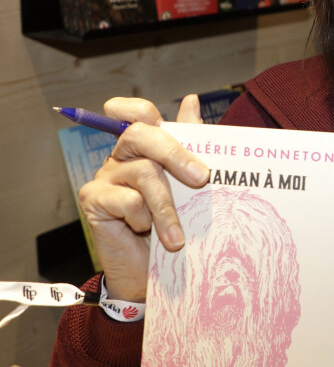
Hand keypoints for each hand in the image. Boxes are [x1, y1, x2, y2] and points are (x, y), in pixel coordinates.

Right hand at [78, 95, 208, 301]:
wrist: (156, 271)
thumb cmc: (175, 221)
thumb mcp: (188, 181)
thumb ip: (189, 140)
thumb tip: (191, 100)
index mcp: (144, 146)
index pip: (134, 113)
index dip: (139, 107)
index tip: (159, 118)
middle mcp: (122, 156)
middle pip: (140, 134)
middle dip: (176, 154)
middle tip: (202, 178)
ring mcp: (105, 176)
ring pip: (143, 172)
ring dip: (167, 207)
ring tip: (178, 236)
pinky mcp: (93, 199)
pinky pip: (127, 200)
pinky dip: (144, 219)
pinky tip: (145, 233)